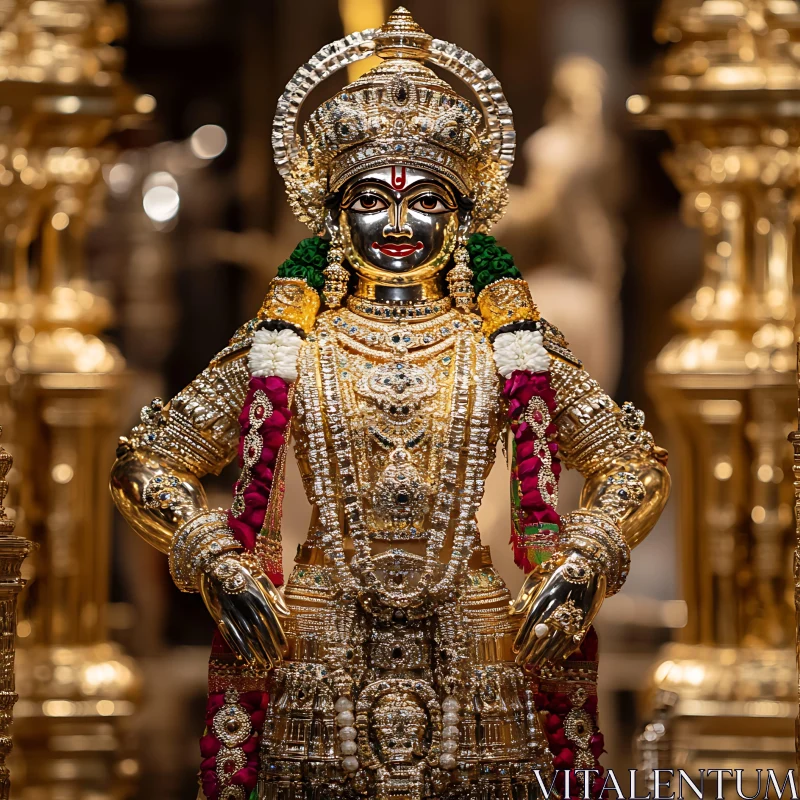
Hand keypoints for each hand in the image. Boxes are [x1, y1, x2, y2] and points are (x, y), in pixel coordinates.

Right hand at [200, 554, 289, 668]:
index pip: (270, 618)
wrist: (214, 565)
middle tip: (277, 662)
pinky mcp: (219, 615)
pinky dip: (237, 647)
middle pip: (259, 630)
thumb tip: (287, 613)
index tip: (285, 648)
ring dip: (255, 652)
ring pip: (245, 635)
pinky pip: (229, 634)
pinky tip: (246, 658)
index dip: (278, 634)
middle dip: (269, 647)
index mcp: (256, 594)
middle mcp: (244, 604)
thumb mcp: (261, 577)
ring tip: (264, 665)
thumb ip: (274, 596)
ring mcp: (230, 611)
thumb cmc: (243, 571)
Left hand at [509, 551, 604, 667]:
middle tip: (522, 662)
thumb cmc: (558, 569)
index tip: (515, 649)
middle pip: (543, 631)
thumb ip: (525, 595)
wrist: (588, 562)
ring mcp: (574, 611)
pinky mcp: (587, 616)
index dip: (523, 636)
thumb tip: (511, 612)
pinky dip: (566, 649)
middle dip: (531, 648)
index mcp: (545, 594)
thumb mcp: (538, 576)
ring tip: (536, 664)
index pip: (531, 620)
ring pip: (558, 637)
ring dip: (546, 652)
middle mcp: (559, 604)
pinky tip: (556, 658)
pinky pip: (575, 637)